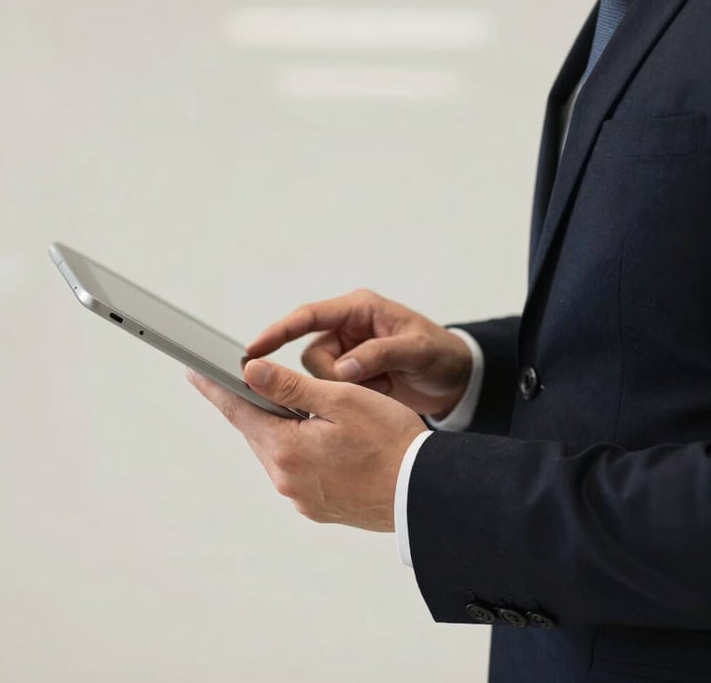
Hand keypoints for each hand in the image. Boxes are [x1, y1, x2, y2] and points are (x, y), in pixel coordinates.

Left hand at [186, 359, 425, 531]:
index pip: (240, 410)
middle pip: (257, 432)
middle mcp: (286, 480)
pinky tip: (313, 437)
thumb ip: (291, 385)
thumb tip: (249, 372)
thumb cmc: (391, 441)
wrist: (425, 491)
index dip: (216, 388)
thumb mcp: (341, 399)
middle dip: (250, 405)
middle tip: (239, 381)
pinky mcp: (318, 507)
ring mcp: (301, 497)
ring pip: (276, 451)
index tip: (193, 372)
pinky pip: (296, 470)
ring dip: (278, 428)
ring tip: (287, 405)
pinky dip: (297, 450)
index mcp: (287, 450)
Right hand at [247, 289, 471, 419]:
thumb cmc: (440, 353)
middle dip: (333, 378)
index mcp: (358, 310)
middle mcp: (347, 330)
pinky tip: (381, 395)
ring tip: (383, 388)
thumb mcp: (416, 350)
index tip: (253, 350)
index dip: (278, 331)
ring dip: (346, 392)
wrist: (457, 378)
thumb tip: (344, 369)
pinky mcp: (351, 379)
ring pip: (320, 380)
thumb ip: (379, 354)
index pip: (308, 316)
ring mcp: (348, 355)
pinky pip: (334, 393)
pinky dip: (353, 400)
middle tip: (370, 383)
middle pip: (311, 358)